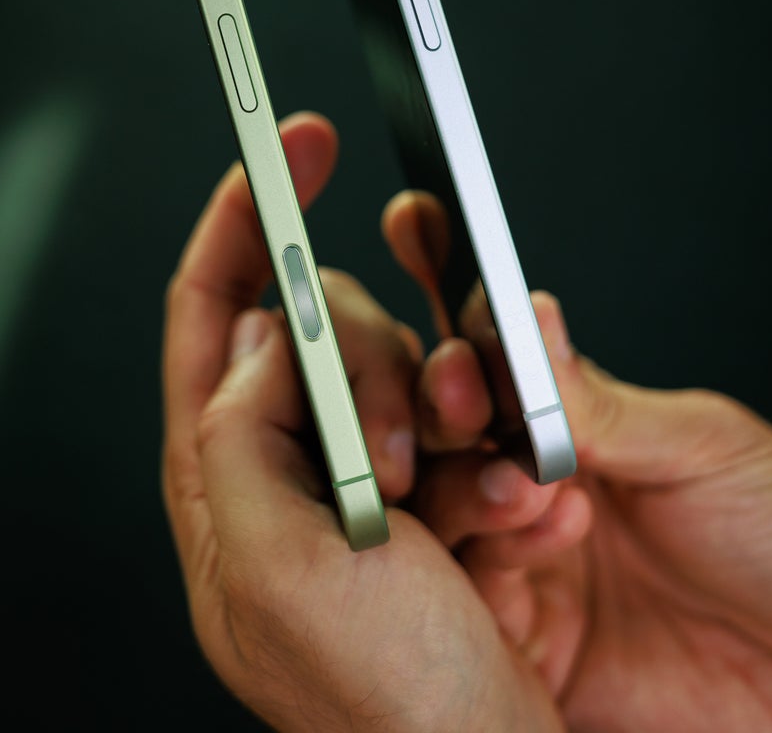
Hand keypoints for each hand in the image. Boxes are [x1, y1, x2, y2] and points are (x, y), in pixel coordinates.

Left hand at [161, 113, 563, 732]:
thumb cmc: (387, 704)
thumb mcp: (282, 563)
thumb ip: (246, 430)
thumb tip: (264, 331)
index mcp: (225, 485)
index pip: (210, 315)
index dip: (240, 221)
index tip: (283, 154)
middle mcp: (285, 476)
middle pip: (322, 328)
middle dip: (377, 355)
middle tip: (402, 443)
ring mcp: (360, 486)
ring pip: (399, 365)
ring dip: (445, 408)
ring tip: (464, 492)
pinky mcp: (429, 498)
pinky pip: (459, 414)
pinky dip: (488, 439)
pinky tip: (502, 501)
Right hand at [383, 191, 771, 731]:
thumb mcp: (703, 448)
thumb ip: (600, 401)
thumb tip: (525, 320)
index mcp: (581, 413)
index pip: (491, 337)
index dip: (447, 277)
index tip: (418, 225)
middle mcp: (536, 472)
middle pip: (441, 412)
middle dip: (439, 388)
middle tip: (462, 390)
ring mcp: (523, 550)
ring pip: (438, 492)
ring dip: (466, 475)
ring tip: (529, 481)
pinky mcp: (522, 634)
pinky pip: (464, 586)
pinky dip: (491, 552)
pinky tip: (548, 533)